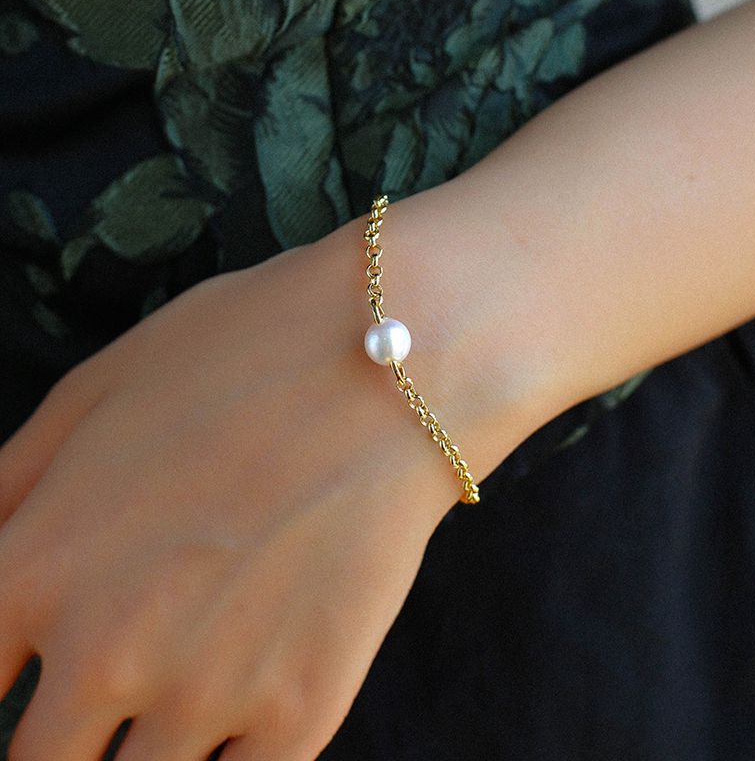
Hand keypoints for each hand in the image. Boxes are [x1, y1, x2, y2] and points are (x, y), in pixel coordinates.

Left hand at [0, 223, 462, 760]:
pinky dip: (230, 757)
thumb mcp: (97, 389)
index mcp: (40, 567)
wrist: (391, 372)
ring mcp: (209, 691)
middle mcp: (107, 650)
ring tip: (189, 683)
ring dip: (147, 750)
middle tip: (107, 700)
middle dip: (63, 740)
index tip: (30, 682)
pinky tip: (242, 713)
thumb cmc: (246, 358)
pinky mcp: (302, 710)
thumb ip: (13, 485)